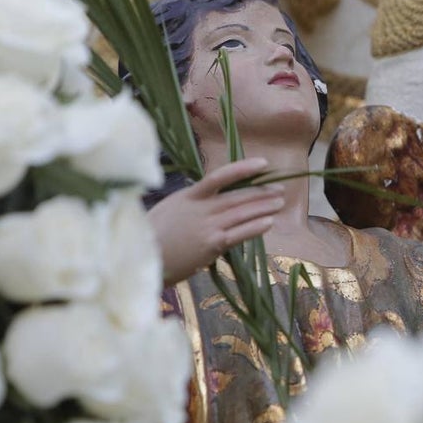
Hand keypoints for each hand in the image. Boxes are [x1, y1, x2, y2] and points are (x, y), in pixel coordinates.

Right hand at [148, 158, 284, 284]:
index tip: (263, 164)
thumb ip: (192, 202)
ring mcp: (207, 226)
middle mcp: (201, 208)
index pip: (220, 176)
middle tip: (280, 189)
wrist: (142, 258)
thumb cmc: (151, 235)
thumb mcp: (170, 208)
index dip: (243, 168)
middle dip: (261, 192)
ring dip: (264, 208)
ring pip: (242, 214)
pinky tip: (269, 222)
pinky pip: (239, 234)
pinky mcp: (211, 245)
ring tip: (280, 203)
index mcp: (189, 196)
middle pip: (237, 196)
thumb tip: (211, 196)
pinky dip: (255, 227)